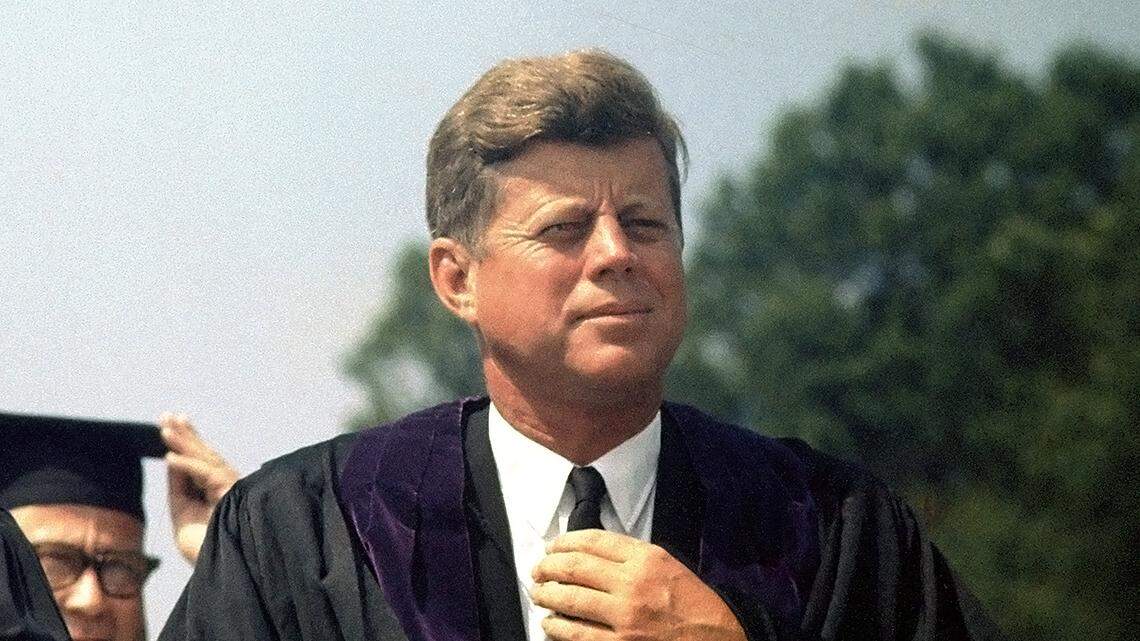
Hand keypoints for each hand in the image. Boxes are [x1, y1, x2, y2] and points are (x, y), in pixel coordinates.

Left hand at [159, 413, 239, 564]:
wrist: (222, 570)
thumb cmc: (205, 548)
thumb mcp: (183, 514)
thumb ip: (179, 488)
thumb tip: (172, 459)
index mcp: (216, 489)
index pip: (200, 458)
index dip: (188, 439)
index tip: (171, 422)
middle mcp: (226, 484)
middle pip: (204, 453)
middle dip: (185, 433)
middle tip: (166, 415)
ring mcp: (231, 487)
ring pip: (205, 459)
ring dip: (184, 442)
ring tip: (164, 429)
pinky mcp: (231, 493)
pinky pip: (205, 475)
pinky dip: (187, 466)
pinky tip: (169, 457)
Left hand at [531, 529, 745, 640]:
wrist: (719, 639)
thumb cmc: (692, 604)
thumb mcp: (666, 565)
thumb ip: (630, 555)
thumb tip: (586, 552)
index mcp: (646, 558)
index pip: (592, 540)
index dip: (563, 542)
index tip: (552, 547)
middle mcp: (634, 584)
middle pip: (574, 567)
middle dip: (547, 567)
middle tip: (538, 570)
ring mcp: (625, 617)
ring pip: (569, 599)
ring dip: (546, 595)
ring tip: (539, 593)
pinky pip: (575, 634)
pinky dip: (556, 627)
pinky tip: (550, 623)